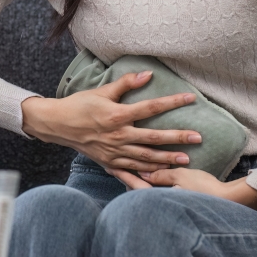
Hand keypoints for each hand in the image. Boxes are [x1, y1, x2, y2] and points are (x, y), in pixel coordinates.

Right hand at [20, 70, 201, 172]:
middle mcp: (118, 136)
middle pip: (153, 138)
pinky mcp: (109, 163)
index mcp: (117, 116)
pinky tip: (160, 183)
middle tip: (198, 138)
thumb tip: (148, 74)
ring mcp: (114, 153)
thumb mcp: (102, 91)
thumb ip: (126, 83)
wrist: (58, 124)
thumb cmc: (80, 105)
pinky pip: (130, 174)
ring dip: (166, 159)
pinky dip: (145, 179)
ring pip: (145, 158)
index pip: (150, 108)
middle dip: (177, 138)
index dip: (172, 102)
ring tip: (186, 161)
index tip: (190, 99)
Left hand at [105, 166, 256, 211]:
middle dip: (125, 174)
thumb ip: (161, 175)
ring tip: (125, 164)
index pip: (132, 183)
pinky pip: (156, 189)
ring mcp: (166, 202)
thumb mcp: (181, 178)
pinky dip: (149, 180)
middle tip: (112, 161)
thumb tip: (144, 173)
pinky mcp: (175, 200)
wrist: (228, 202)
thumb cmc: (204, 190)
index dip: (120, 172)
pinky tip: (148, 171)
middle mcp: (158, 202)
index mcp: (157, 197)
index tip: (108, 162)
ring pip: (145, 188)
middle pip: (135, 187)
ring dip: (137, 176)